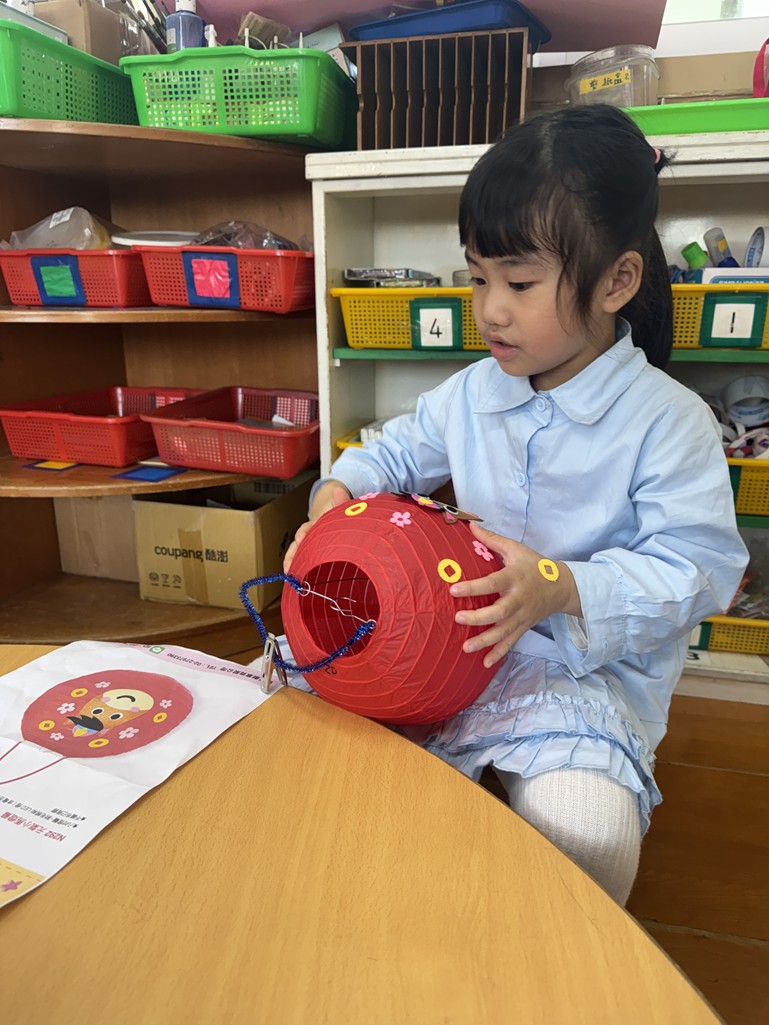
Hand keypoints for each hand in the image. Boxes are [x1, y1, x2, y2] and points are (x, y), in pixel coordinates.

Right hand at [283, 481, 351, 573]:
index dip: (303, 533)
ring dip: (292, 564)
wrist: (337, 520)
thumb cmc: (339, 517)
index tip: (300, 538)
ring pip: (297, 554)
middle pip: (297, 544)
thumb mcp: (342, 509)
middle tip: (289, 566)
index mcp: (317, 523)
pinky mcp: (311, 554)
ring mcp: (309, 545)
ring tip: (289, 575)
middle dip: (292, 554)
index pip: (307, 527)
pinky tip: (294, 580)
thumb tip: (339, 489)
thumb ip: (342, 501)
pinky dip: (298, 570)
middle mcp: (309, 534)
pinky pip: (302, 562)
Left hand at [450, 522, 581, 668]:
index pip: (492, 583)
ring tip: (466, 648)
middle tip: (458, 618)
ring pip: (503, 632)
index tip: (453, 589)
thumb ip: (492, 540)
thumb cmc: (534, 565)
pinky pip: (511, 643)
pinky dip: (499, 654)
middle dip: (478, 618)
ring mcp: (522, 616)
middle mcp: (518, 599)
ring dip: (484, 641)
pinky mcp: (524, 627)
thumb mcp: (516, 549)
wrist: (562, 587)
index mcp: (515, 577)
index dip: (473, 587)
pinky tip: (485, 663)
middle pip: (499, 612)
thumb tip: (470, 524)